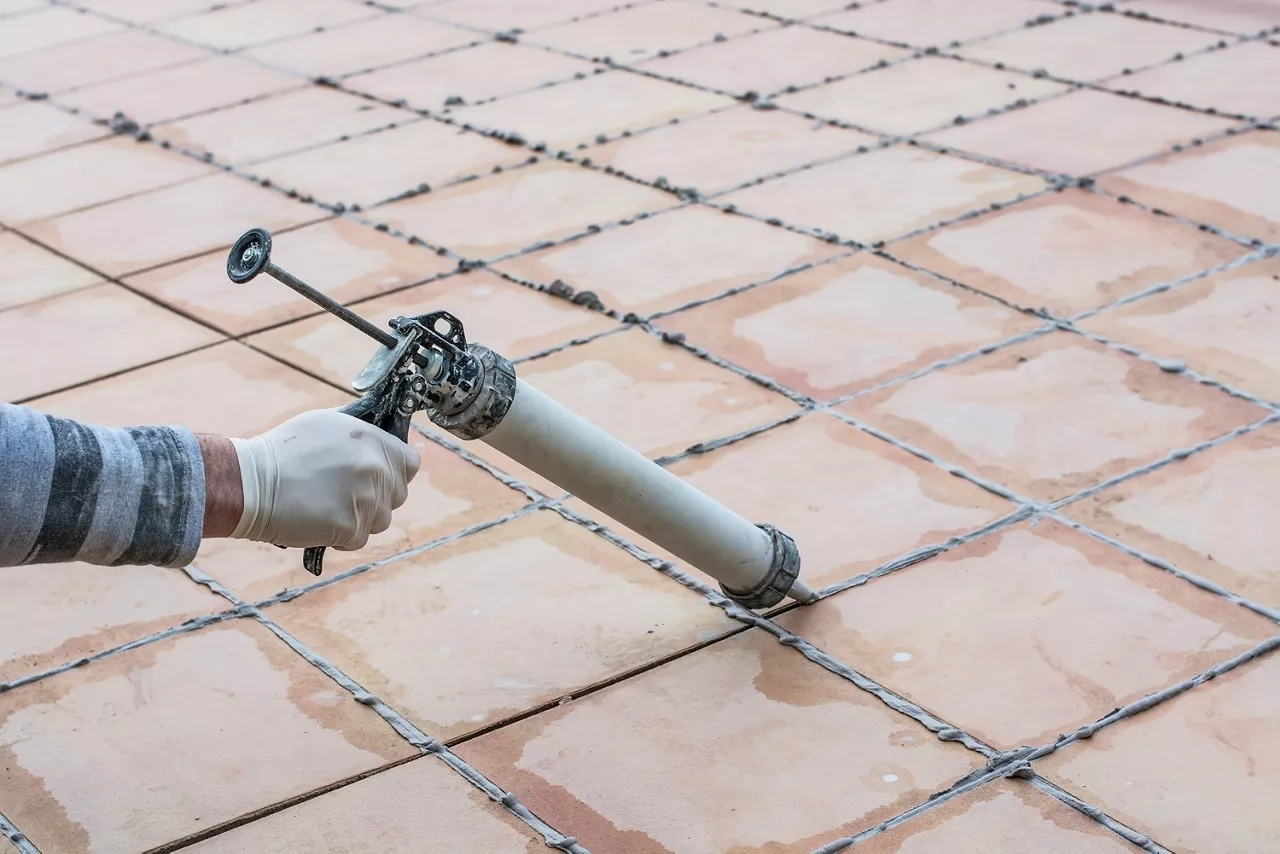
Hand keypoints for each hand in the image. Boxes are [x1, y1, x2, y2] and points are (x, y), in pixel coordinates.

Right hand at [202, 410, 420, 549]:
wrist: (250, 482)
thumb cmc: (283, 451)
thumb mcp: (327, 424)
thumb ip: (361, 434)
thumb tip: (381, 437)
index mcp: (373, 442)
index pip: (410, 464)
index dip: (396, 472)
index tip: (379, 477)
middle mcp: (375, 469)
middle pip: (397, 495)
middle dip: (376, 497)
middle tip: (342, 493)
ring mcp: (365, 500)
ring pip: (380, 520)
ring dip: (359, 518)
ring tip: (326, 505)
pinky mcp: (350, 528)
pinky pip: (358, 539)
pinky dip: (340, 536)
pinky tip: (318, 520)